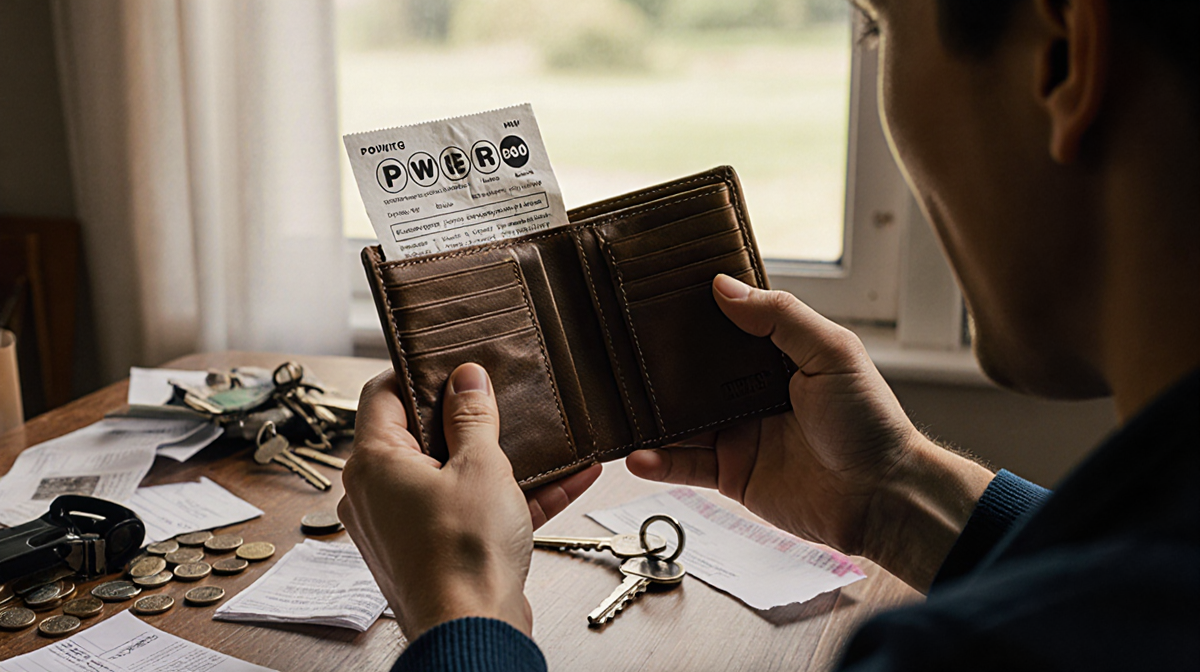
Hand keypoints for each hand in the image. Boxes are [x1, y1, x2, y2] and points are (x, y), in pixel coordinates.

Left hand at [339, 364, 601, 638]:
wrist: (474, 633)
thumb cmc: (463, 557)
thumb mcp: (480, 467)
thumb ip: (473, 417)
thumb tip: (467, 380)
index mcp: (375, 464)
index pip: (384, 394)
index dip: (420, 371)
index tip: (454, 361)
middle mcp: (379, 494)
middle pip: (421, 435)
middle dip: (470, 417)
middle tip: (501, 395)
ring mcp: (405, 527)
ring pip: (453, 476)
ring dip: (502, 459)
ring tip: (545, 437)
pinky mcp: (436, 552)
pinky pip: (472, 511)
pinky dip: (512, 496)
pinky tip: (567, 479)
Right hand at [626, 275, 992, 589]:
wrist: (882, 497)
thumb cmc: (869, 422)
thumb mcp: (832, 352)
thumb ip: (779, 317)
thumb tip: (723, 286)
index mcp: (775, 358)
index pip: (724, 328)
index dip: (693, 314)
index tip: (652, 296)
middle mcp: (750, 393)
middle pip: (691, 374)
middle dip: (657, 364)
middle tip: (617, 348)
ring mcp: (737, 434)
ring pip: (679, 421)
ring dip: (648, 415)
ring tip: (616, 403)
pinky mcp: (730, 475)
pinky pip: (685, 467)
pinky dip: (659, 462)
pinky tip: (638, 454)